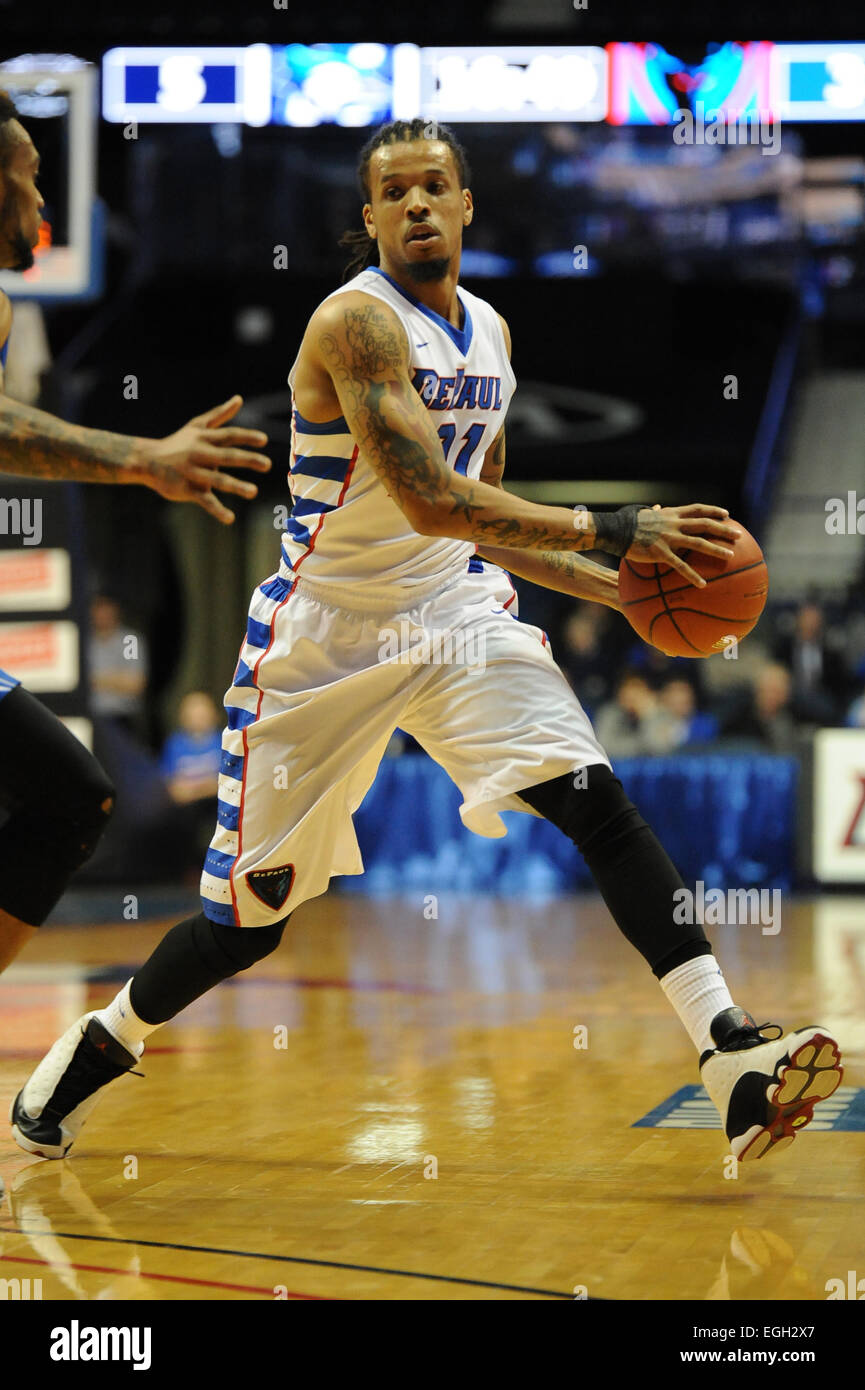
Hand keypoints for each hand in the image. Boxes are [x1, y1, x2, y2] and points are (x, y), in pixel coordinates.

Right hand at [138, 396, 270, 523]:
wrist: (147, 460)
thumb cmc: (177, 443)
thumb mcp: (197, 426)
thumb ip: (220, 415)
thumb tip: (239, 399)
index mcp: (204, 438)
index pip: (228, 435)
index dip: (246, 437)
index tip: (264, 440)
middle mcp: (200, 453)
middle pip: (226, 456)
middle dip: (247, 459)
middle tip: (267, 464)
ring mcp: (194, 472)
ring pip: (217, 479)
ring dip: (235, 485)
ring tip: (253, 492)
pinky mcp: (187, 488)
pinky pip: (204, 500)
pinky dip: (217, 510)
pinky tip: (230, 518)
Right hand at [625, 503, 738, 587]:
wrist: (615, 530)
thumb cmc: (626, 522)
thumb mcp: (643, 512)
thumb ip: (654, 511)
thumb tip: (657, 507)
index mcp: (671, 513)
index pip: (697, 509)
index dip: (713, 510)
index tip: (726, 514)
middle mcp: (674, 523)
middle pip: (704, 524)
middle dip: (723, 529)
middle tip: (738, 535)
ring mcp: (669, 538)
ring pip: (699, 543)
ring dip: (716, 549)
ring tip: (730, 556)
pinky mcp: (661, 553)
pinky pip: (681, 566)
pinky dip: (692, 575)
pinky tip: (702, 584)